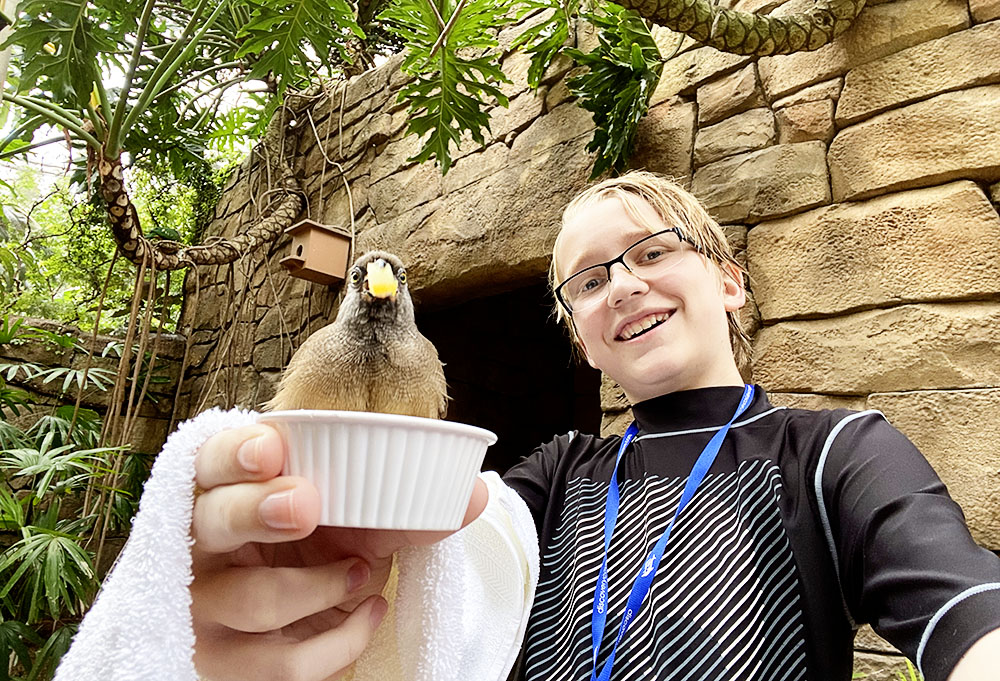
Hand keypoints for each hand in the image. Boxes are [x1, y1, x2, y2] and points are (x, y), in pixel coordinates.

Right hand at [190, 423, 487, 680]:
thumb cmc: (318, 552)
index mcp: (225, 492)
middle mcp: (204, 547)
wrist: (298, 622)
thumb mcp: (354, 523)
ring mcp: (208, 610)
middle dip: (258, 510)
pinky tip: (370, 613)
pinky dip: (341, 641)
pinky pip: (283, 663)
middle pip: (213, 522)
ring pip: (252, 599)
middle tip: (306, 506)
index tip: (273, 449)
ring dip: (319, 587)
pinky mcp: (226, 665)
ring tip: (359, 571)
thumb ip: (405, 507)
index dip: (235, 455)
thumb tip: (478, 493)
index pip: (210, 462)